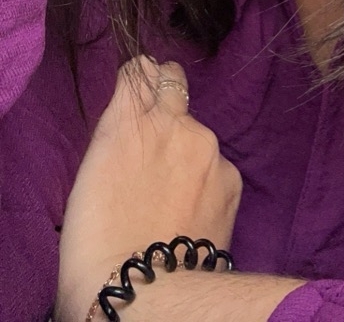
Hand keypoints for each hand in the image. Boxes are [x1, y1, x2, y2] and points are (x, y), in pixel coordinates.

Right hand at [56, 57, 241, 320]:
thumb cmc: (97, 241)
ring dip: (188, 153)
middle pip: (175, 87)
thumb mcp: (95, 170)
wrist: (145, 290)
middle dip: (168, 104)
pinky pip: (218, 167)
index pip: (142, 68)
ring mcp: (208, 147)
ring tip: (171, 198)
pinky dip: (207, 182)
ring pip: (198, 136)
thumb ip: (121, 132)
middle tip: (157, 145)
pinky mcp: (232, 177)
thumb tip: (135, 117)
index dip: (142, 79)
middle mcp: (174, 121)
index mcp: (129, 119)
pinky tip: (191, 214)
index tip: (140, 93)